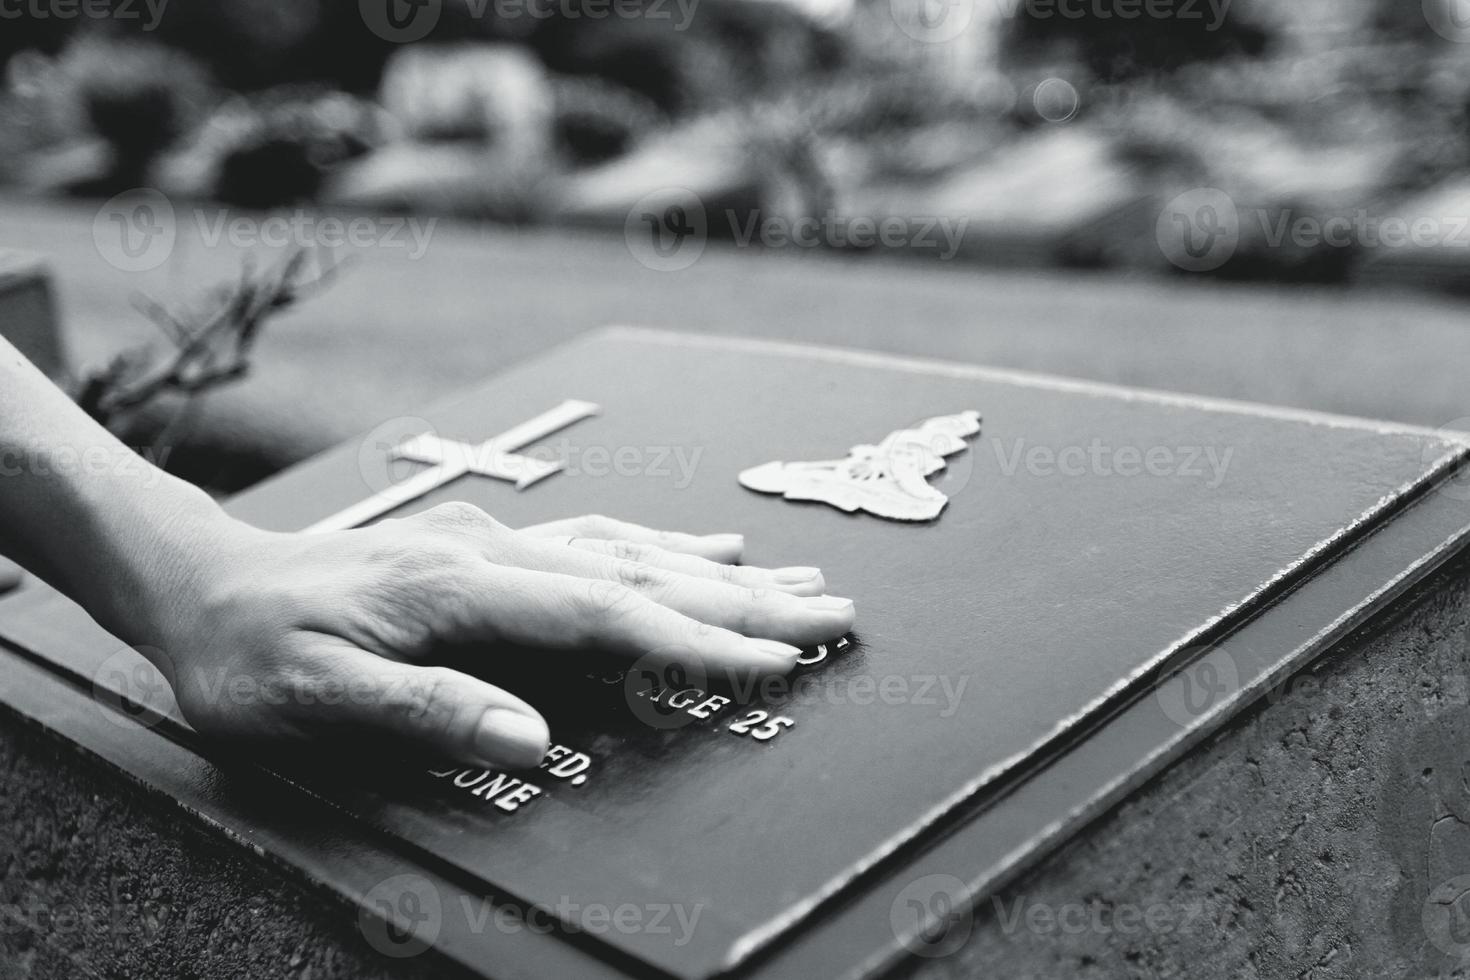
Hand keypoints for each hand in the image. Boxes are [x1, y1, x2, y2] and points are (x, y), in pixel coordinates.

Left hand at [144, 503, 854, 770]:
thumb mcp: (314, 699)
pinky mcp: (486, 548)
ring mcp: (493, 545)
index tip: (776, 662)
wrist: (203, 583)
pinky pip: (596, 541)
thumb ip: (426, 710)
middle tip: (833, 614)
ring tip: (794, 583)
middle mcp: (492, 556)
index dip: (697, 641)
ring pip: (629, 551)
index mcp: (460, 591)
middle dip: (745, 601)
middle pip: (642, 574)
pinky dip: (661, 547)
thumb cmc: (252, 652)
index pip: (608, 615)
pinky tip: (698, 550)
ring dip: (718, 572)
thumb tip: (531, 731)